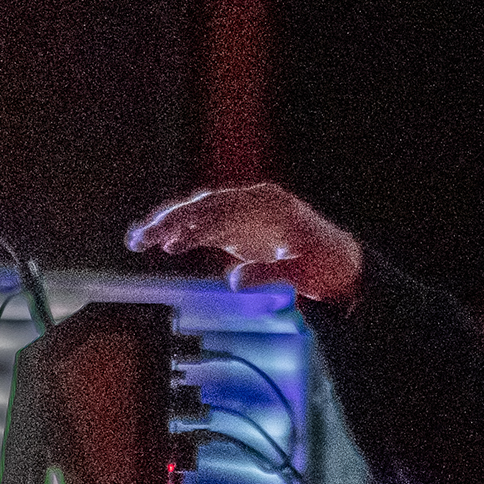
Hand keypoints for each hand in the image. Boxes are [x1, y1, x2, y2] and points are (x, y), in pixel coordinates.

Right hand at [125, 183, 364, 306]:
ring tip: (140, 241)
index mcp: (268, 203)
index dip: (190, 219)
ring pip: (200, 217)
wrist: (343, 267)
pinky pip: (208, 231)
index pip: (220, 206)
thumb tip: (235, 279)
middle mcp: (252, 204)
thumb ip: (269, 273)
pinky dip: (187, 238)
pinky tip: (169, 247)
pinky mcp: (241, 234)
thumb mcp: (303, 272)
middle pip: (203, 207)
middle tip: (141, 237)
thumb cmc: (327, 264)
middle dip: (169, 221)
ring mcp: (245, 218)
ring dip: (170, 228)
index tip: (168, 233)